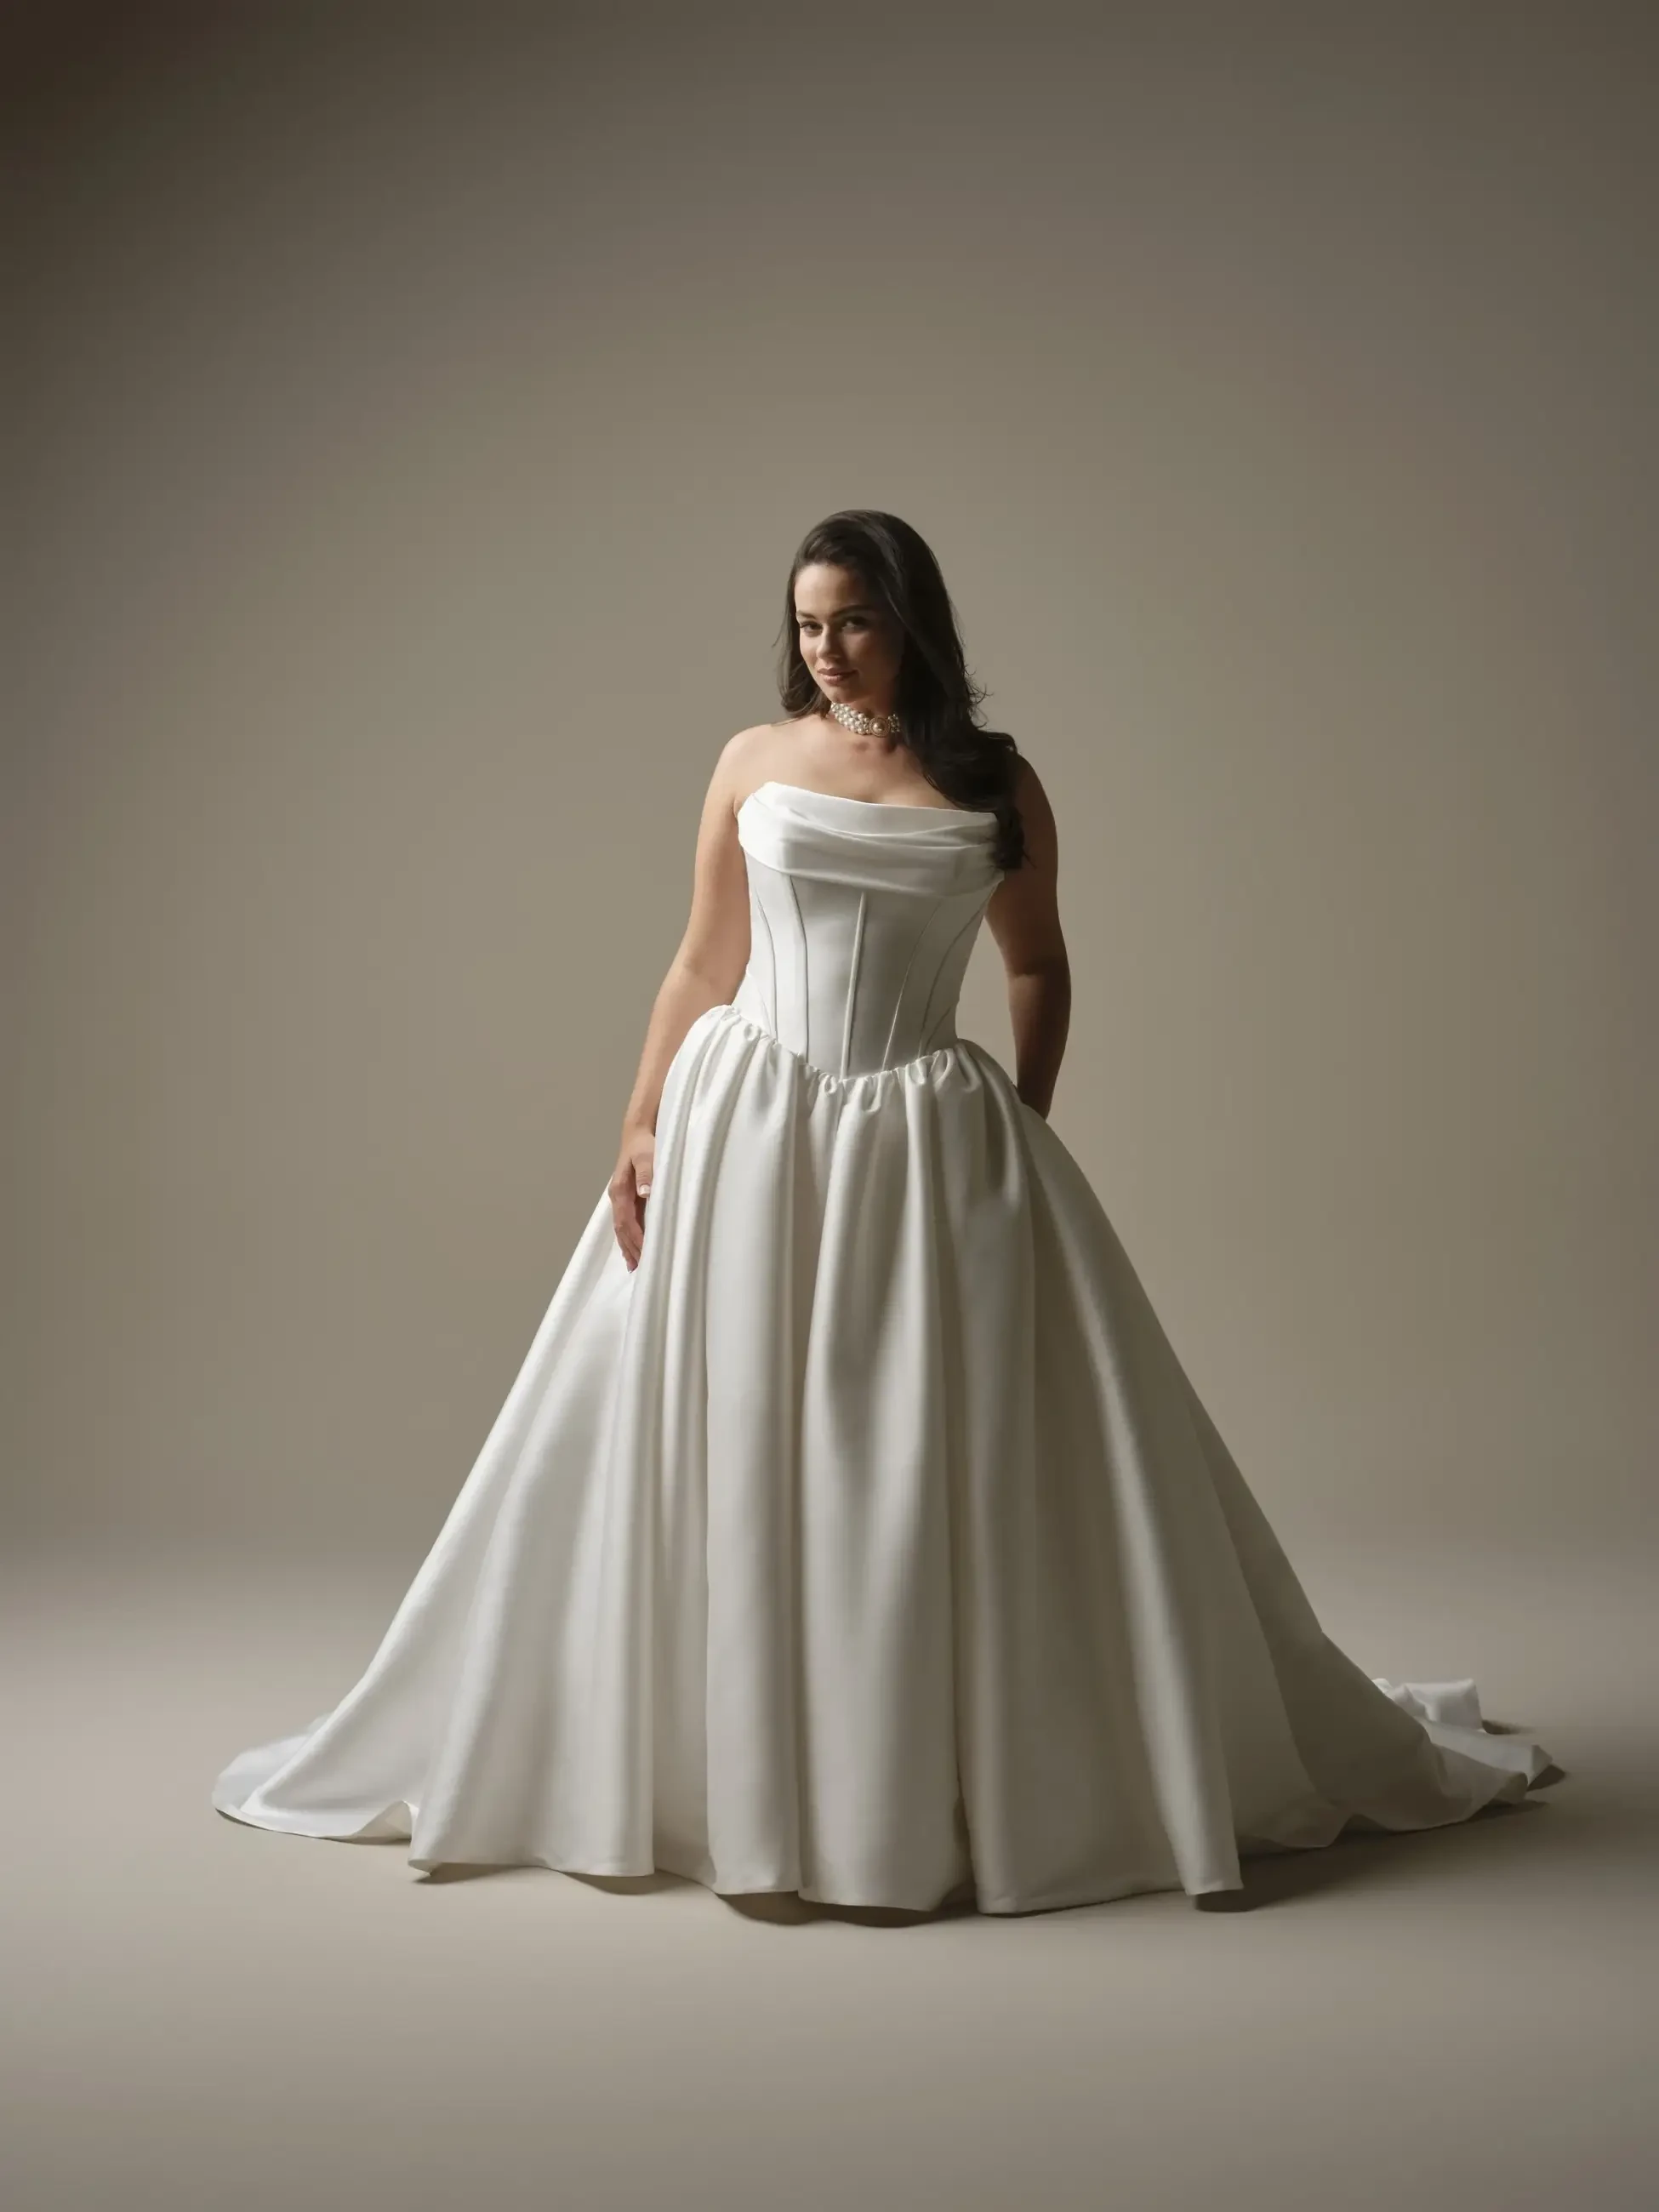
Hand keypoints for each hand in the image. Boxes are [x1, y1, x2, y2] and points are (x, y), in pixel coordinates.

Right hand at [608, 1127, 655, 1270]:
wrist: (638, 1131)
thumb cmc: (644, 1143)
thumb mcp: (647, 1155)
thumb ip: (646, 1173)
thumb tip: (644, 1194)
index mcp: (620, 1190)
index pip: (626, 1221)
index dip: (635, 1238)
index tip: (645, 1253)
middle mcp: (618, 1197)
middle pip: (621, 1228)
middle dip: (629, 1248)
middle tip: (639, 1268)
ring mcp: (621, 1198)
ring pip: (622, 1227)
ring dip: (627, 1246)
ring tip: (634, 1265)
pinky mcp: (628, 1197)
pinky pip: (626, 1221)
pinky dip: (629, 1236)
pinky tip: (634, 1247)